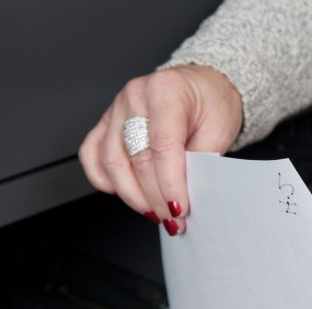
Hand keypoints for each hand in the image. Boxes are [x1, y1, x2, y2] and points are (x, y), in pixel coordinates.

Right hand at [79, 64, 242, 234]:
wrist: (202, 87)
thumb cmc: (211, 103)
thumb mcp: (219, 130)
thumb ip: (201, 161)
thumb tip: (188, 196)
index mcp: (167, 91)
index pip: (162, 147)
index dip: (170, 185)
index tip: (179, 210)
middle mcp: (136, 96)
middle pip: (137, 159)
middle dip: (155, 197)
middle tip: (172, 220)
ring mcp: (116, 108)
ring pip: (111, 162)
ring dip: (132, 195)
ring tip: (154, 211)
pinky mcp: (106, 122)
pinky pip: (92, 155)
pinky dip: (105, 180)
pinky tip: (125, 193)